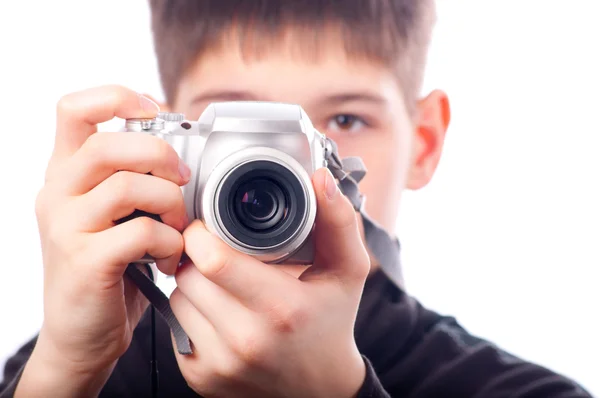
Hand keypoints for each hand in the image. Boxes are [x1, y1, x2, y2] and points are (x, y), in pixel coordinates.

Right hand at [17, 86, 188, 396]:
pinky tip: (168, 258)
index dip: (118, 96)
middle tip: (180, 180)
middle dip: (160, 156)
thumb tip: (177, 153)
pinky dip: (169, 242)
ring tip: (177, 228)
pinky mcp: (86, 262)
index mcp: (65, 174)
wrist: (81, 334)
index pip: (74, 109)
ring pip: (129, 186)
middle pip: (108, 144)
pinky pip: (142, 232)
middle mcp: (57, 194)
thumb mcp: (113, 215)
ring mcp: (66, 228)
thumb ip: (132, 180)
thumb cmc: (107, 270)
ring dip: (170, 204)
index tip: (156, 111)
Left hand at [171, 167, 369, 397]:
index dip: (201, 233)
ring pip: (177, 299)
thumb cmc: (332, 321)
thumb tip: (320, 179)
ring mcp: (220, 364)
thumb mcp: (348, 270)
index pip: (214, 260)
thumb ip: (338, 221)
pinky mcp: (201, 379)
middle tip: (216, 249)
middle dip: (196, 254)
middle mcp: (247, 341)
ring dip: (191, 282)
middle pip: (189, 276)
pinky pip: (175, 327)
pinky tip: (216, 309)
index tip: (208, 224)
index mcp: (282, 309)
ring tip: (221, 280)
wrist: (319, 388)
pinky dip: (190, 310)